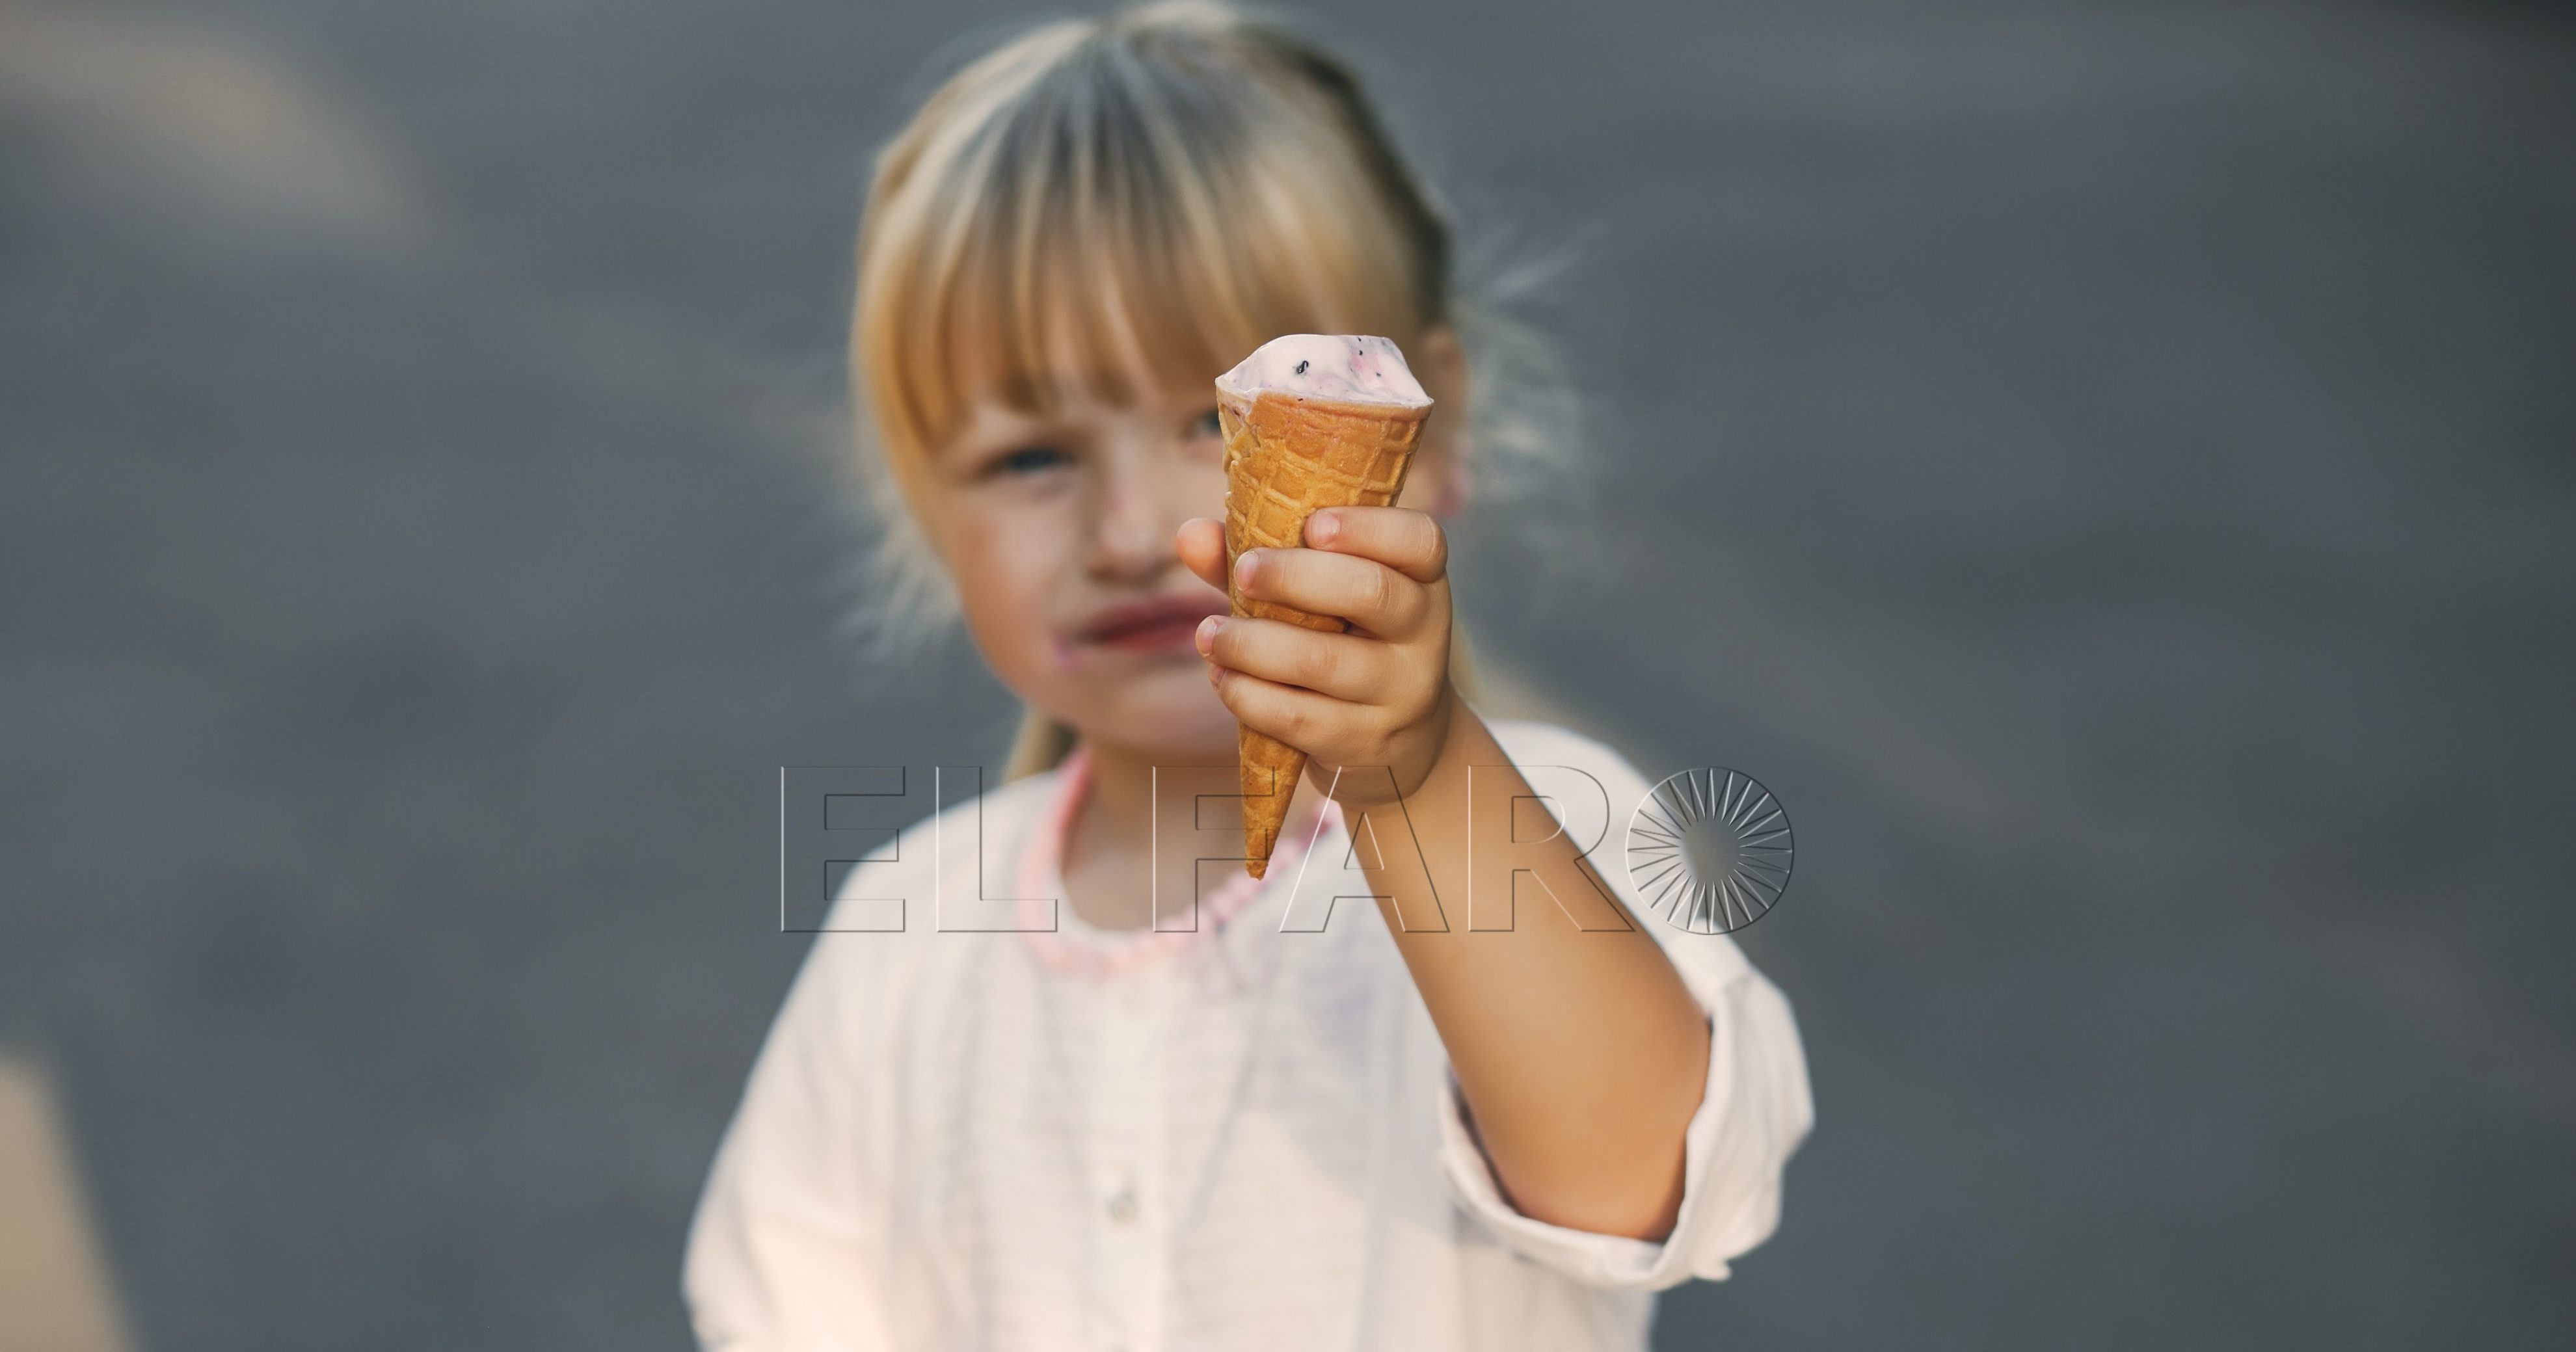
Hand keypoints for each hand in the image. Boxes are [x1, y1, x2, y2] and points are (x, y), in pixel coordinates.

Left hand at [1176, 507, 1459, 803]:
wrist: (1401, 741)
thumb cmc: (1345, 640)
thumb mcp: (1320, 595)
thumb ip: (1262, 559)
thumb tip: (1190, 535)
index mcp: (1421, 578)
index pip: (1420, 540)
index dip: (1368, 528)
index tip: (1312, 524)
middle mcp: (1423, 632)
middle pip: (1371, 592)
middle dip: (1296, 576)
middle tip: (1244, 570)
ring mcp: (1401, 692)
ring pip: (1324, 661)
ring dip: (1252, 644)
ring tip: (1208, 634)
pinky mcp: (1364, 741)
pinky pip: (1299, 717)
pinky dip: (1249, 695)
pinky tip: (1223, 677)